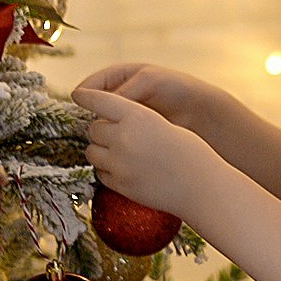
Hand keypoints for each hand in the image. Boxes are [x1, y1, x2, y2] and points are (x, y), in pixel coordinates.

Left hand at [71, 88, 228, 215]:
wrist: (202, 186)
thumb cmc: (190, 152)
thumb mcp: (164, 124)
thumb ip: (136, 120)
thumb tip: (109, 123)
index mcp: (138, 116)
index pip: (100, 100)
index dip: (87, 96)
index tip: (78, 94)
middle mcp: (124, 137)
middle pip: (94, 128)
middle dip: (102, 130)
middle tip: (119, 135)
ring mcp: (119, 163)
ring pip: (92, 151)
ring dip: (101, 149)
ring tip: (121, 152)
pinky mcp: (119, 184)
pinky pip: (99, 172)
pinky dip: (107, 169)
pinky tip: (125, 169)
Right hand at [75, 63, 225, 129]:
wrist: (201, 111)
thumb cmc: (177, 88)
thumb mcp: (148, 82)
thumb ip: (123, 92)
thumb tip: (98, 108)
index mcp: (119, 77)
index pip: (91, 86)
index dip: (82, 96)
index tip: (76, 107)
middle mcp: (119, 96)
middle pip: (93, 107)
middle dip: (88, 117)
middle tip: (85, 127)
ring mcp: (124, 116)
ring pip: (102, 125)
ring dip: (99, 132)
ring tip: (97, 140)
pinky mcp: (132, 133)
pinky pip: (115, 137)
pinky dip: (111, 143)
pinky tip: (110, 149)